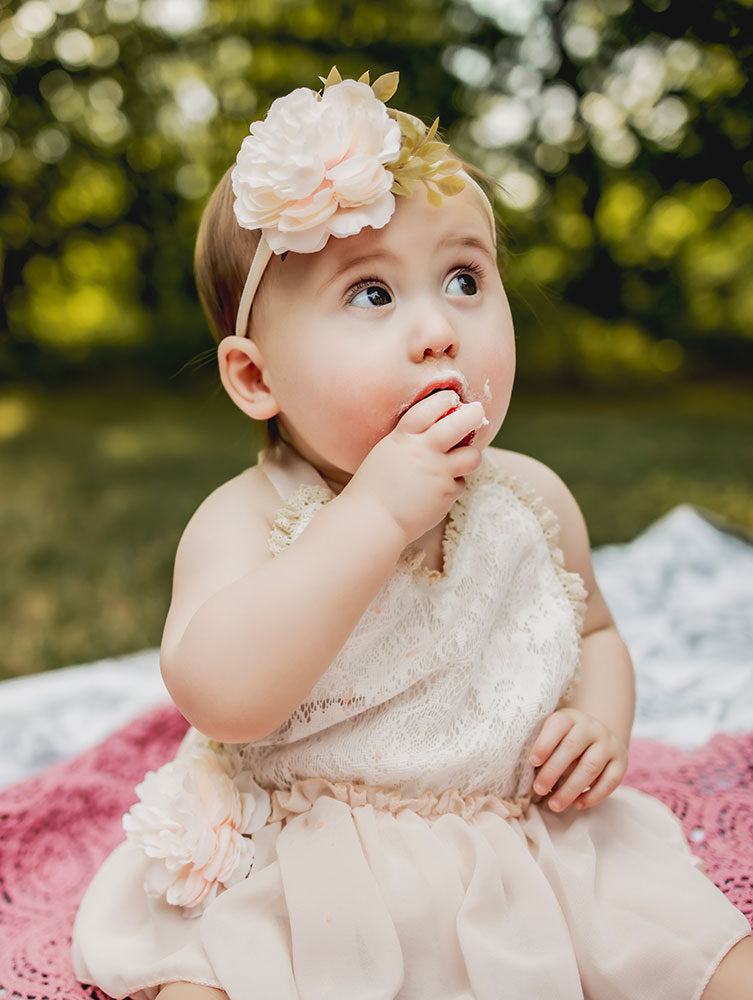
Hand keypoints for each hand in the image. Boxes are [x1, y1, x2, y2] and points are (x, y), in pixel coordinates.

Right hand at [346, 389, 485, 545]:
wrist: (373, 519)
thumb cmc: (374, 486)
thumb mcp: (387, 452)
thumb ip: (409, 440)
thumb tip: (433, 430)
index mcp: (404, 437)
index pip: (430, 408)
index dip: (445, 399)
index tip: (452, 398)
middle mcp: (424, 451)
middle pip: (459, 423)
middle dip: (473, 414)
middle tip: (478, 412)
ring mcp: (438, 472)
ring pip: (472, 456)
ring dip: (470, 456)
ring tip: (463, 459)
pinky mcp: (447, 493)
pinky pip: (459, 484)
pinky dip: (452, 486)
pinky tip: (436, 492)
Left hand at [528, 708, 627, 812]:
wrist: (597, 736)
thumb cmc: (565, 739)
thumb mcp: (553, 734)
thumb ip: (542, 747)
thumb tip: (524, 772)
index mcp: (570, 717)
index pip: (558, 726)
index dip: (544, 743)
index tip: (532, 762)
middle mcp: (591, 727)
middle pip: (572, 748)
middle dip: (553, 771)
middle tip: (538, 789)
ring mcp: (608, 743)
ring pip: (590, 766)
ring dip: (571, 788)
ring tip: (554, 805)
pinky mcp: (621, 761)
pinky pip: (610, 781)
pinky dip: (593, 795)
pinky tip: (577, 804)